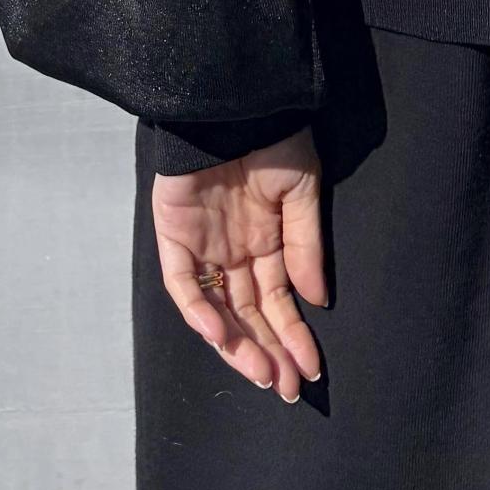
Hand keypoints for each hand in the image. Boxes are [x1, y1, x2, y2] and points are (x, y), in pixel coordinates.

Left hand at [151, 125, 327, 398]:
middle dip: (268, 353)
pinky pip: (183, 285)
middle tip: (286, 388)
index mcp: (268, 240)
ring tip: (261, 374)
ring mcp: (203, 247)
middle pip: (249, 314)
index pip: (279, 300)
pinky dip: (199, 312)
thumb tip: (315, 301)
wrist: (232, 101)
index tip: (311, 368)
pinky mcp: (174, 237)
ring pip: (217, 310)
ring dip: (238, 345)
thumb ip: (306, 245)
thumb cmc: (274, 137)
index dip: (294, 336)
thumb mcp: (303, 190)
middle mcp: (235, 251)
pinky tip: (221, 334)